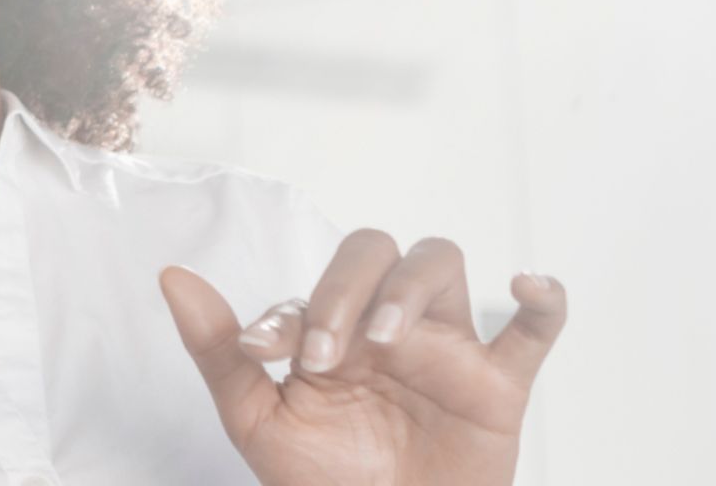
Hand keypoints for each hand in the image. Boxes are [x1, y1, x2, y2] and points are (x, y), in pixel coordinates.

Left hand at [158, 230, 566, 485]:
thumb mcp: (256, 421)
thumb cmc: (320, 481)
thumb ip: (217, 349)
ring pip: (440, 264)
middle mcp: (387, 325)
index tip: (264, 351)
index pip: (316, 285)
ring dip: (409, 288)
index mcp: (333, 329)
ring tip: (386, 337)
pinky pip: (536, 331)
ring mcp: (445, 349)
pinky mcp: (498, 386)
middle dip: (347, 287)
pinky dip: (545, 300)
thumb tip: (170, 274)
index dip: (291, 309)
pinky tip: (528, 286)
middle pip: (378, 251)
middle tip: (328, 352)